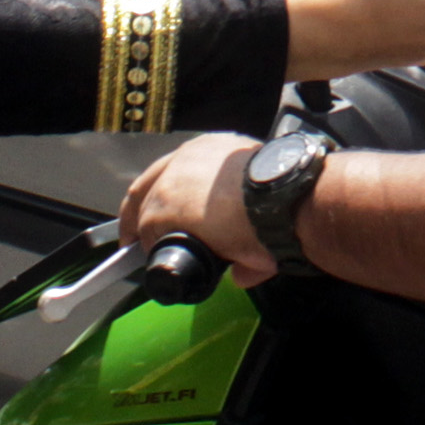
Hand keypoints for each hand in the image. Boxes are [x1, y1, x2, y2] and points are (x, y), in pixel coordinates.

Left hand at [122, 132, 274, 283]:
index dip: (164, 190)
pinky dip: (150, 247)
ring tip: (148, 252)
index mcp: (213, 151)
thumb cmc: (284, 198)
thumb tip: (240, 274)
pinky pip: (148, 232)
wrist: (282, 198)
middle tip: (140, 233)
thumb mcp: (263, 205)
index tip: (162, 209)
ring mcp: (171, 182)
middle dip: (143, 209)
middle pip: (151, 184)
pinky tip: (155, 259)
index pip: (177, 167)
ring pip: (147, 209)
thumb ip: (249, 232)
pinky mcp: (162, 208)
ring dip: (149, 231)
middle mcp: (188, 157)